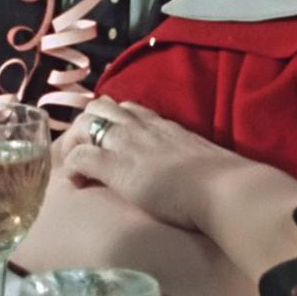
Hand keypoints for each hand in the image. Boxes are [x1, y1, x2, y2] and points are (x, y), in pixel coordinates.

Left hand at [57, 97, 255, 231]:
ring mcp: (126, 144)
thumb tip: (202, 175)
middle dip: (88, 125)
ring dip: (76, 142)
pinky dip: (72, 169)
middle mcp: (142, 128)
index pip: (129, 108)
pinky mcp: (115, 166)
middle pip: (100, 106)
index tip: (111, 139)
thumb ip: (194, 161)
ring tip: (80, 167)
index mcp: (164, 126)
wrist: (224, 189)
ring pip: (84, 123)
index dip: (114, 119)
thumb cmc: (224, 182)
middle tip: (89, 152)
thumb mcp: (205, 160)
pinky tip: (78, 185)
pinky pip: (79, 156)